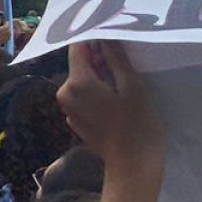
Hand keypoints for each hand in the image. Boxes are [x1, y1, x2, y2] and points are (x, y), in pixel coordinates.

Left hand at [58, 40, 163, 172]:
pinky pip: (83, 97)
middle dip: (99, 58)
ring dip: (100, 75)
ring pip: (82, 80)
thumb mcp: (131, 85)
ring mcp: (68, 109)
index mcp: (76, 82)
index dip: (94, 38)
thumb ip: (115, 58)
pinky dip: (97, 92)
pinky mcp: (75, 120)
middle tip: (125, 58)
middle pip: (79, 64)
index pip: (78, 47)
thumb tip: (105, 35)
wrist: (132, 166)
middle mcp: (65, 93)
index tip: (112, 34)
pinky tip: (116, 97)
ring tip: (124, 77)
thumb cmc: (137, 124)